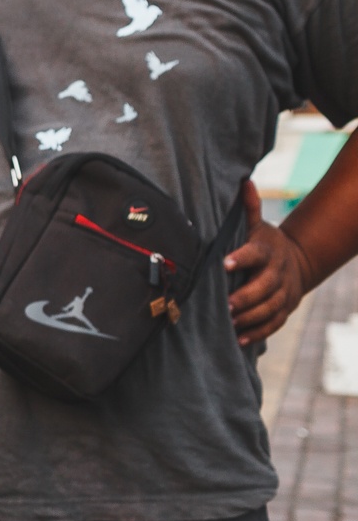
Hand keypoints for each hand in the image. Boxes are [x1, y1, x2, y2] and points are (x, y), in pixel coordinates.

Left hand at [224, 179, 311, 345]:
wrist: (296, 260)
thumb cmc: (263, 242)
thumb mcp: (257, 225)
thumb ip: (249, 208)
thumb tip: (244, 182)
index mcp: (267, 251)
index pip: (255, 253)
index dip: (241, 258)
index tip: (224, 263)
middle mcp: (277, 272)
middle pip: (265, 287)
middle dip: (245, 296)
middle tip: (224, 304)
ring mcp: (283, 292)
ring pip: (270, 308)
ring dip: (250, 317)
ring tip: (228, 323)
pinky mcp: (284, 309)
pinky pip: (273, 324)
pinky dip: (257, 332)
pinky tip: (239, 339)